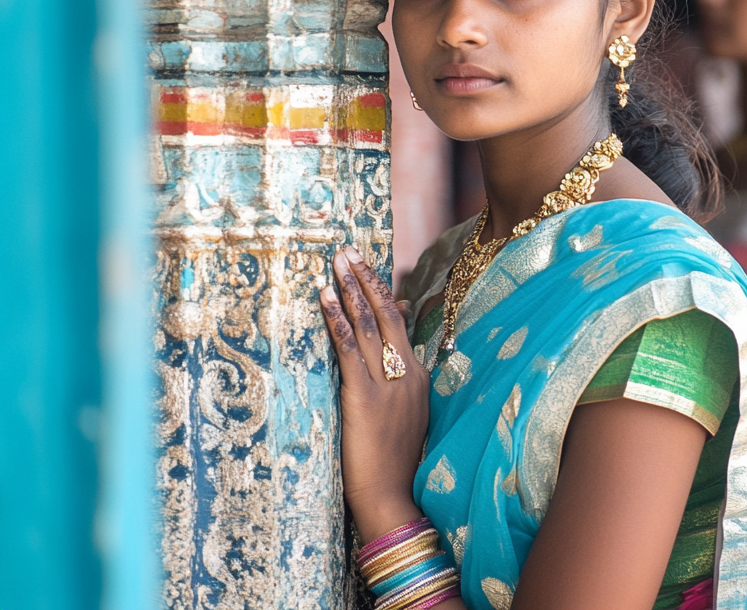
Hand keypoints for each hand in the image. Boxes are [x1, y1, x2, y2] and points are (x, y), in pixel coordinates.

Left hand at [319, 246, 430, 540]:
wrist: (393, 497)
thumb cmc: (396, 461)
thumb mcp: (407, 415)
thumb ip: (402, 379)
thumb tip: (394, 353)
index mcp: (418, 377)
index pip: (400, 324)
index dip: (383, 293)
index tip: (368, 269)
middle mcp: (407, 372)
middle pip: (387, 314)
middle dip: (367, 279)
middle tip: (349, 251)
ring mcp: (388, 382)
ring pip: (369, 323)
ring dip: (352, 288)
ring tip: (338, 261)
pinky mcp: (364, 395)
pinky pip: (350, 347)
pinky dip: (338, 318)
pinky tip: (326, 296)